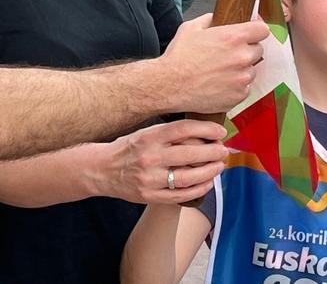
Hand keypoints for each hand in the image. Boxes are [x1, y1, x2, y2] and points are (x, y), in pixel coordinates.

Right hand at [96, 120, 228, 204]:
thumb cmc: (129, 149)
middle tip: (223, 151)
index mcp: (149, 137)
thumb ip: (170, 133)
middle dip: (213, 152)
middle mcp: (150, 157)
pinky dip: (198, 189)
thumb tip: (203, 132)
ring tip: (219, 166)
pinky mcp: (150, 196)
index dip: (206, 130)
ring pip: (188, 177)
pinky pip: (180, 195)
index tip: (220, 132)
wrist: (102, 170)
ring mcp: (150, 179)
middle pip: (189, 154)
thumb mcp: (145, 133)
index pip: (183, 130)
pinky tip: (207, 183)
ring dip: (209, 172)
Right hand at [158, 14, 267, 113]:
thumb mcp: (191, 28)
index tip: (252, 34)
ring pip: (251, 71)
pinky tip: (219, 85)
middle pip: (258, 51)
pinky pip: (244, 89)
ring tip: (221, 72)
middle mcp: (242, 57)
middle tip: (228, 56)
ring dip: (241, 70)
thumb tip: (217, 18)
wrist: (169, 85)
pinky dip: (235, 87)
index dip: (256, 31)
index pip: (263, 30)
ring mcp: (242, 78)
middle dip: (246, 51)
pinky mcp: (239, 96)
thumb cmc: (178, 57)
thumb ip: (210, 20)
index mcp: (234, 37)